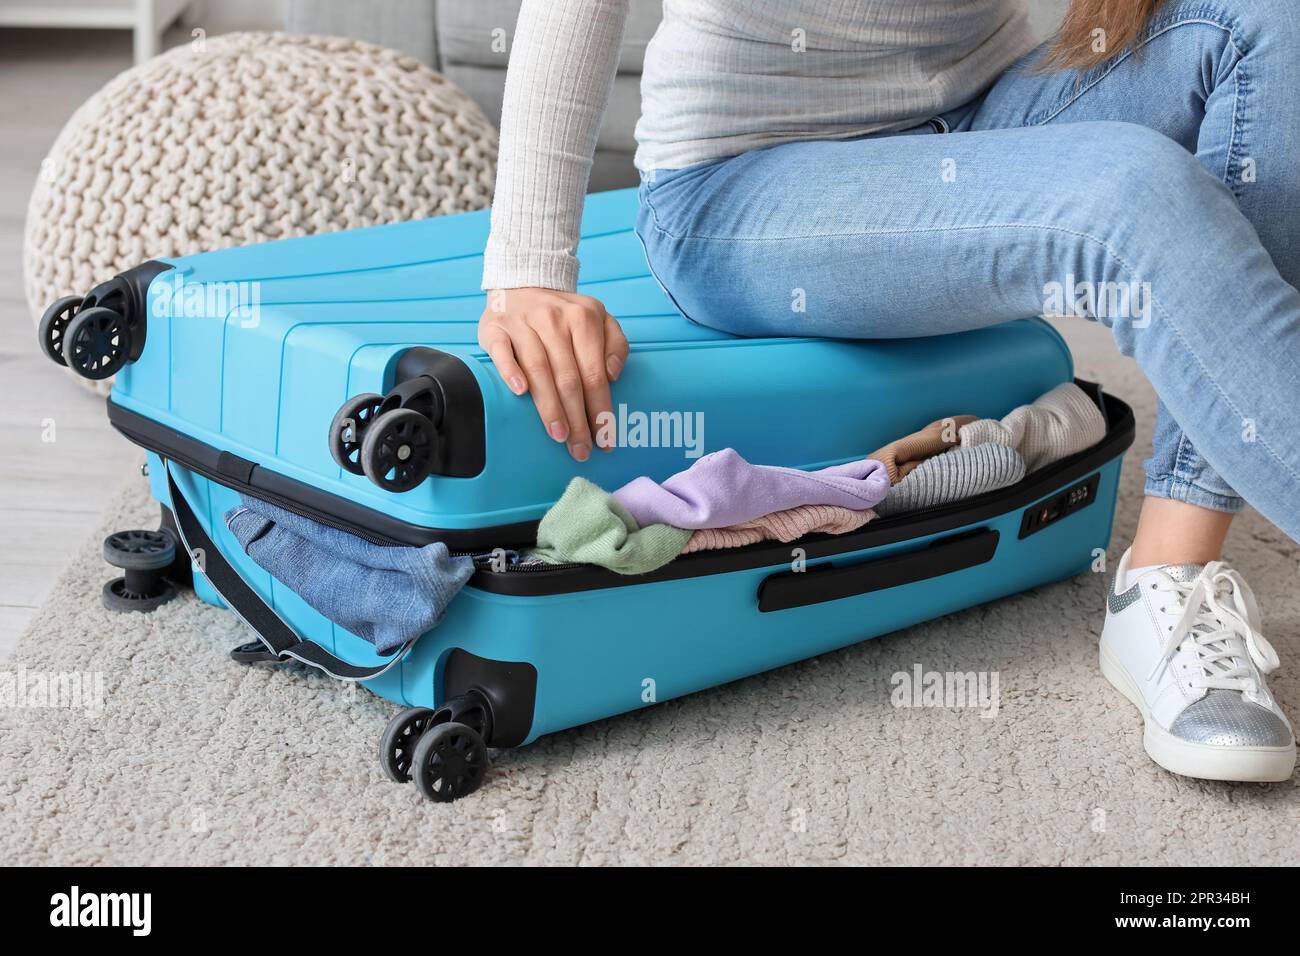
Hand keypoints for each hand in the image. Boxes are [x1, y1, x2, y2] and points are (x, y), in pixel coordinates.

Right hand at [478, 287, 628, 460]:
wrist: (521, 283)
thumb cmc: (566, 314)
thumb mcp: (600, 318)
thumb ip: (616, 344)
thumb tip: (612, 375)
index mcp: (584, 318)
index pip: (594, 373)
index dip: (600, 409)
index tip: (605, 440)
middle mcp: (554, 319)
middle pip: (569, 378)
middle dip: (577, 419)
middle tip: (581, 450)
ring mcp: (523, 323)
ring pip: (539, 369)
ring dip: (549, 406)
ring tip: (559, 435)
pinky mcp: (496, 329)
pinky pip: (503, 352)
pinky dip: (512, 371)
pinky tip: (520, 392)